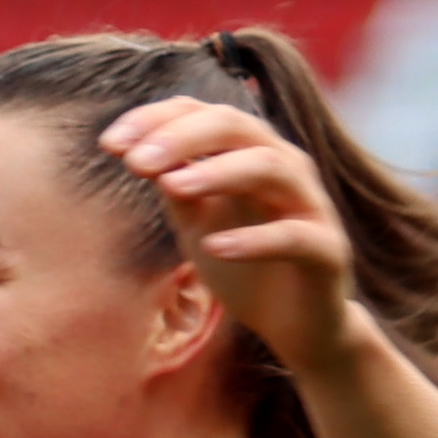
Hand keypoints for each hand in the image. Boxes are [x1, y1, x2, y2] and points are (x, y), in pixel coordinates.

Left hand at [102, 97, 362, 376]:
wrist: (296, 324)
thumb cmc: (243, 262)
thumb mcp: (196, 221)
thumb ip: (173, 186)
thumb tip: (134, 151)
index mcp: (251, 150)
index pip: (204, 114)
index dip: (156, 119)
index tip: (109, 143)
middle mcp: (285, 165)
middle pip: (238, 126)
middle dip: (182, 138)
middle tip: (135, 161)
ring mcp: (310, 204)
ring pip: (270, 167)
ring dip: (217, 172)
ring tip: (170, 187)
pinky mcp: (327, 250)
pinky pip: (294, 236)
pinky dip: (253, 239)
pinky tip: (214, 247)